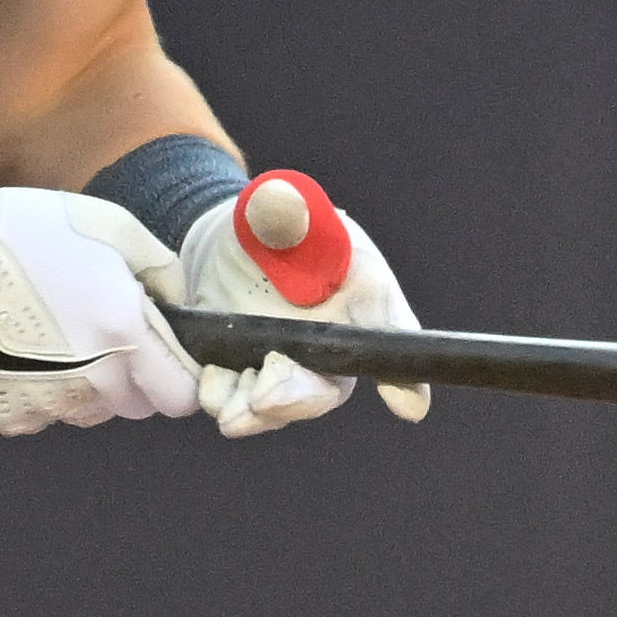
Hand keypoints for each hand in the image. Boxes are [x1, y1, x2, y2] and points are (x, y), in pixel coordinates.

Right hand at [0, 166, 196, 436]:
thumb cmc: (22, 232)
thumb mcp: (109, 225)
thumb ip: (161, 269)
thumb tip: (179, 304)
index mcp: (125, 333)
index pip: (181, 394)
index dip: (176, 375)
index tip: (160, 355)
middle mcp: (95, 381)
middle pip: (137, 406)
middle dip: (130, 378)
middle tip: (98, 334)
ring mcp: (51, 405)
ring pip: (90, 411)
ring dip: (85, 385)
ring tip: (49, 335)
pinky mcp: (11, 416)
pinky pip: (43, 414)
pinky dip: (36, 391)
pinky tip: (14, 349)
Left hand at [172, 169, 429, 437]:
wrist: (229, 240)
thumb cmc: (275, 219)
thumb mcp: (277, 205)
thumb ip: (283, 209)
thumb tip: (280, 203)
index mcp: (362, 297)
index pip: (393, 339)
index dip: (406, 377)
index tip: (408, 405)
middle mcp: (334, 344)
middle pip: (328, 387)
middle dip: (297, 398)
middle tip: (265, 398)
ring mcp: (290, 366)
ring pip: (282, 405)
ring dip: (255, 413)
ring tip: (230, 412)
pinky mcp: (248, 376)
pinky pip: (239, 401)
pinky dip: (222, 399)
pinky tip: (207, 385)